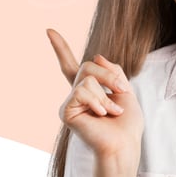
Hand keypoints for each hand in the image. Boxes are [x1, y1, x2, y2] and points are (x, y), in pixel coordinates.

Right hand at [47, 29, 143, 168]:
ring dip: (106, 93)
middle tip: (121, 91)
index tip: (49, 31)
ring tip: (111, 111)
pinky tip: (101, 115)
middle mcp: (76, 95)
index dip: (61, 49)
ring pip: (86, 77)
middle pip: (88, 65)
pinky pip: (81, 90)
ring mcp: (69, 103)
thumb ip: (112, 71)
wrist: (123, 145)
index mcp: (88, 91)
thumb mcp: (125, 91)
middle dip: (109, 76)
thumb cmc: (126, 126)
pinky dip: (97, 101)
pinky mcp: (66, 111)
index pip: (71, 66)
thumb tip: (96, 56)